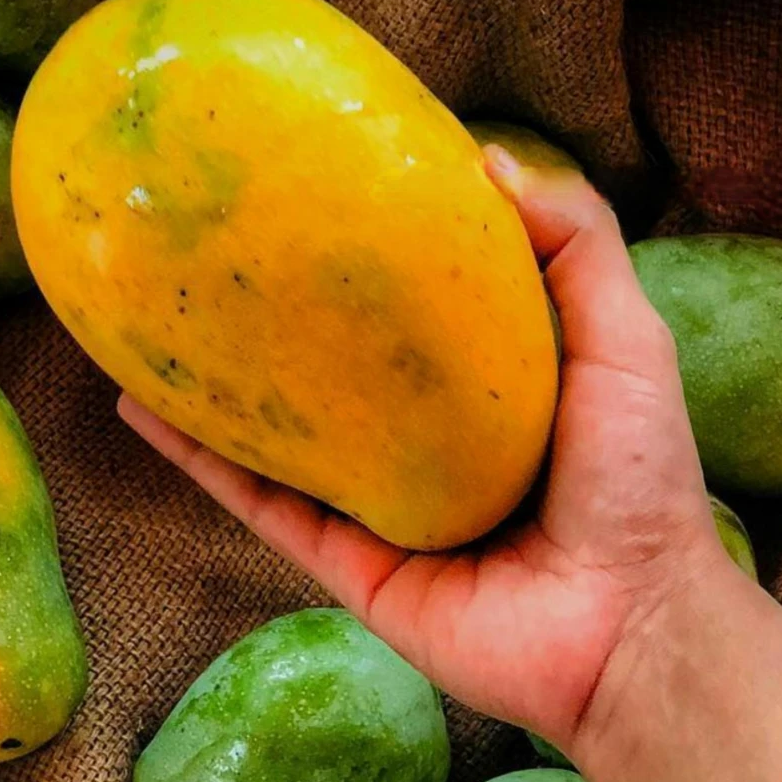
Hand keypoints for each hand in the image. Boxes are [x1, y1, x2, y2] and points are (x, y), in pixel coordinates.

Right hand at [118, 147, 733, 755]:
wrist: (628, 625)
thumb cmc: (639, 481)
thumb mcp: (623, 337)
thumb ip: (575, 245)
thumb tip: (488, 156)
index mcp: (487, 389)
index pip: (414, 306)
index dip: (367, 247)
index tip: (312, 182)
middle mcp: (422, 445)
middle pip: (331, 368)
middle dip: (271, 313)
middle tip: (208, 240)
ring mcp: (376, 506)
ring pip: (276, 435)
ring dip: (210, 383)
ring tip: (146, 319)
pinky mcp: (344, 564)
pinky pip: (259, 504)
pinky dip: (199, 460)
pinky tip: (142, 408)